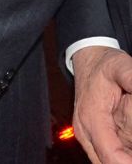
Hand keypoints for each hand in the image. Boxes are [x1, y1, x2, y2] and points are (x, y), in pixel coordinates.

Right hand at [71, 45, 131, 162]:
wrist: (88, 59)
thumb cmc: (102, 63)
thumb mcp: (120, 66)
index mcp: (91, 117)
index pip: (110, 154)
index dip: (126, 163)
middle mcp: (86, 132)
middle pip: (108, 162)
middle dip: (126, 160)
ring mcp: (89, 138)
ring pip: (107, 161)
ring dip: (124, 156)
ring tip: (130, 131)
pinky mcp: (94, 139)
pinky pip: (109, 156)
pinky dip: (122, 154)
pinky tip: (129, 141)